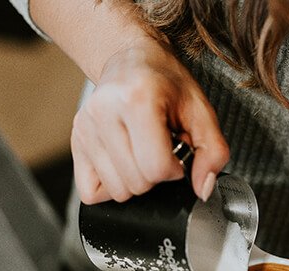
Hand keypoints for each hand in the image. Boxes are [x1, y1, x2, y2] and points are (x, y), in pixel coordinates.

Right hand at [71, 37, 229, 203]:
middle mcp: (104, 112)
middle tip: (159, 149)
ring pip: (116, 192)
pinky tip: (123, 163)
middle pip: (136, 184)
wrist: (132, 60)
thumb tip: (203, 189)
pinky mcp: (75, 141)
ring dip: (135, 181)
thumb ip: (213, 152)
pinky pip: (91, 192)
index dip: (174, 170)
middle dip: (156, 176)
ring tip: (141, 152)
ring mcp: (84, 128)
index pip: (156, 168)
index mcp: (138, 99)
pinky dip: (111, 186)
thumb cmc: (167, 84)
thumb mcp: (201, 112)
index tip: (176, 153)